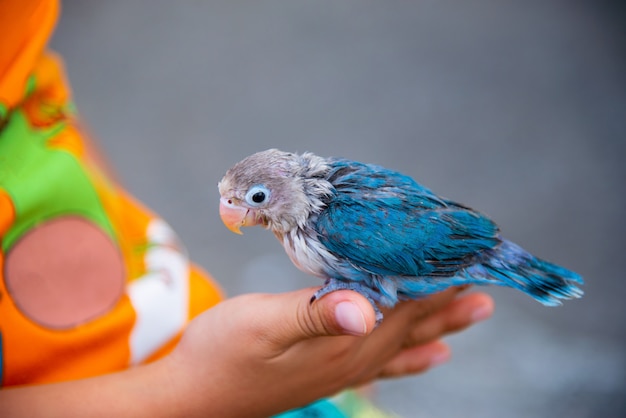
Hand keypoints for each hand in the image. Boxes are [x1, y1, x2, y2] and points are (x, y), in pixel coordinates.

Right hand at [0, 286, 492, 417]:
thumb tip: (366, 309)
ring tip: (477, 309)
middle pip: (415, 320)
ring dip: (441, 322)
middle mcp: (353, 358)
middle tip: (487, 271)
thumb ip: (316, 314)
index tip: (469, 253)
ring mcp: (342, 369)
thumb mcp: (262, 324)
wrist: (194, 396)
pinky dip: (412, 356)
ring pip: (406, 340)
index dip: (439, 280)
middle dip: (450, 294)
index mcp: (345, 342)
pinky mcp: (326, 373)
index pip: (408, 305)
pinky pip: (384, 364)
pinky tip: (431, 356)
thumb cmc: (222, 353)